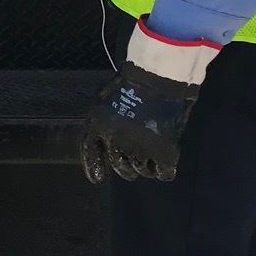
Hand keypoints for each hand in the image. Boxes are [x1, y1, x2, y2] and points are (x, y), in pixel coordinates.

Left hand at [80, 21, 215, 183]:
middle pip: (119, 166)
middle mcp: (115, 141)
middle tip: (132, 167)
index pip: (91, 153)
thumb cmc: (131, 82)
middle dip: (125, 169)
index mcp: (98, 127)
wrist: (157, 78)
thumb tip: (101, 141)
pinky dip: (163, 171)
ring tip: (150, 159)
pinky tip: (164, 167)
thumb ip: (101, 121)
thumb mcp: (103, 99)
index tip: (97, 178)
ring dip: (144, 168)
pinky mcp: (162, 151)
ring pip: (140, 171)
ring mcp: (139, 148)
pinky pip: (162, 172)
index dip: (93, 167)